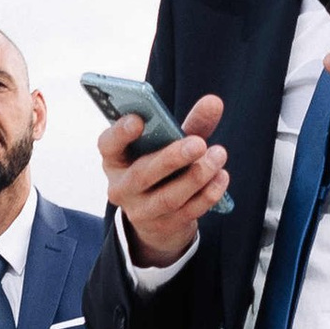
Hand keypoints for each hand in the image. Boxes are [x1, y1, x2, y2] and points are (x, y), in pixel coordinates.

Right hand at [101, 92, 228, 265]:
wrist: (160, 213)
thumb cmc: (162, 167)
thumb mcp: (170, 144)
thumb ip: (190, 124)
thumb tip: (214, 102)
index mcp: (115, 159)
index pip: (108, 145)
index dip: (120, 133)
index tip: (138, 120)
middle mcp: (121, 187)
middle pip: (142, 174)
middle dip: (172, 158)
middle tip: (199, 143)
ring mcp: (140, 211)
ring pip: (167, 197)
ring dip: (196, 176)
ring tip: (219, 155)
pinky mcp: (163, 226)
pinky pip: (187, 212)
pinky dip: (207, 194)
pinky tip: (221, 177)